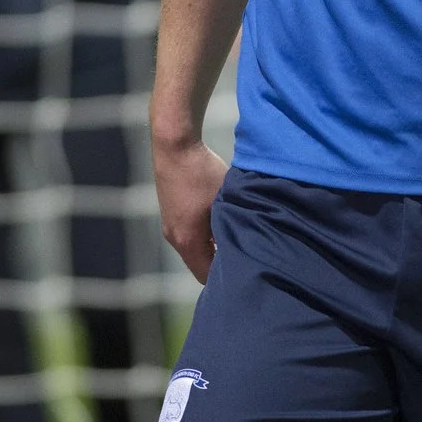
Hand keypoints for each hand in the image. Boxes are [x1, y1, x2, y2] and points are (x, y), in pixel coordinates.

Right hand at [155, 134, 231, 283]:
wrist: (175, 145)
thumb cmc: (203, 171)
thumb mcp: (226, 200)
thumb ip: (235, 225)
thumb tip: (251, 244)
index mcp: (188, 240)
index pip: (206, 276)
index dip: (225, 277)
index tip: (246, 270)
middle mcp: (175, 238)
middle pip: (199, 264)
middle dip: (220, 264)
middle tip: (245, 257)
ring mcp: (170, 226)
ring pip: (194, 250)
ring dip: (212, 248)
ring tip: (235, 237)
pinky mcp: (170, 214)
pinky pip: (189, 236)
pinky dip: (204, 236)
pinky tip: (220, 222)